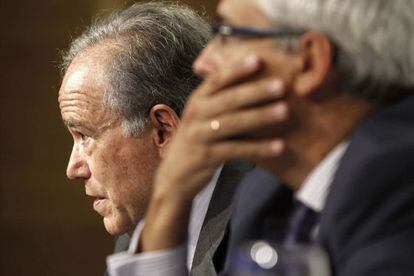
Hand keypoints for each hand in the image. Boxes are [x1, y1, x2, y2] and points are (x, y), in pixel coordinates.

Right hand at [140, 55, 288, 251]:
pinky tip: (279, 146)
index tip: (258, 59)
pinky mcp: (206, 156)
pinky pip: (236, 150)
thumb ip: (220, 99)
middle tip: (281, 85)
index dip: (236, 69)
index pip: (217, 79)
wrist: (175, 176)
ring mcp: (200, 135)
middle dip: (256, 91)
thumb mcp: (202, 116)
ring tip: (285, 111)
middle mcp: (196, 114)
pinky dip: (259, 148)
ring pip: (233, 123)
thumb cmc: (197, 140)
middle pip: (228, 99)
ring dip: (260, 116)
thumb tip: (252, 80)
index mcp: (198, 100)